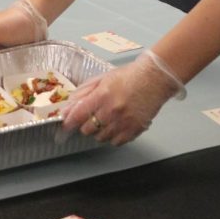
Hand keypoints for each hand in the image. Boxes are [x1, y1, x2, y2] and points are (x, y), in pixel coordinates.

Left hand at [60, 49, 186, 145]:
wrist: (154, 79)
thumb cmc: (129, 76)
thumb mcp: (102, 79)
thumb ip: (83, 93)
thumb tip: (68, 106)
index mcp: (102, 95)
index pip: (78, 115)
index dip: (68, 122)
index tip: (64, 126)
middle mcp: (112, 111)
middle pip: (87, 129)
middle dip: (86, 124)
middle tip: (93, 116)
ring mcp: (123, 122)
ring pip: (100, 137)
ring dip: (100, 130)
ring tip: (108, 118)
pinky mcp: (134, 131)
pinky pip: (115, 142)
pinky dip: (113, 136)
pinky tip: (117, 124)